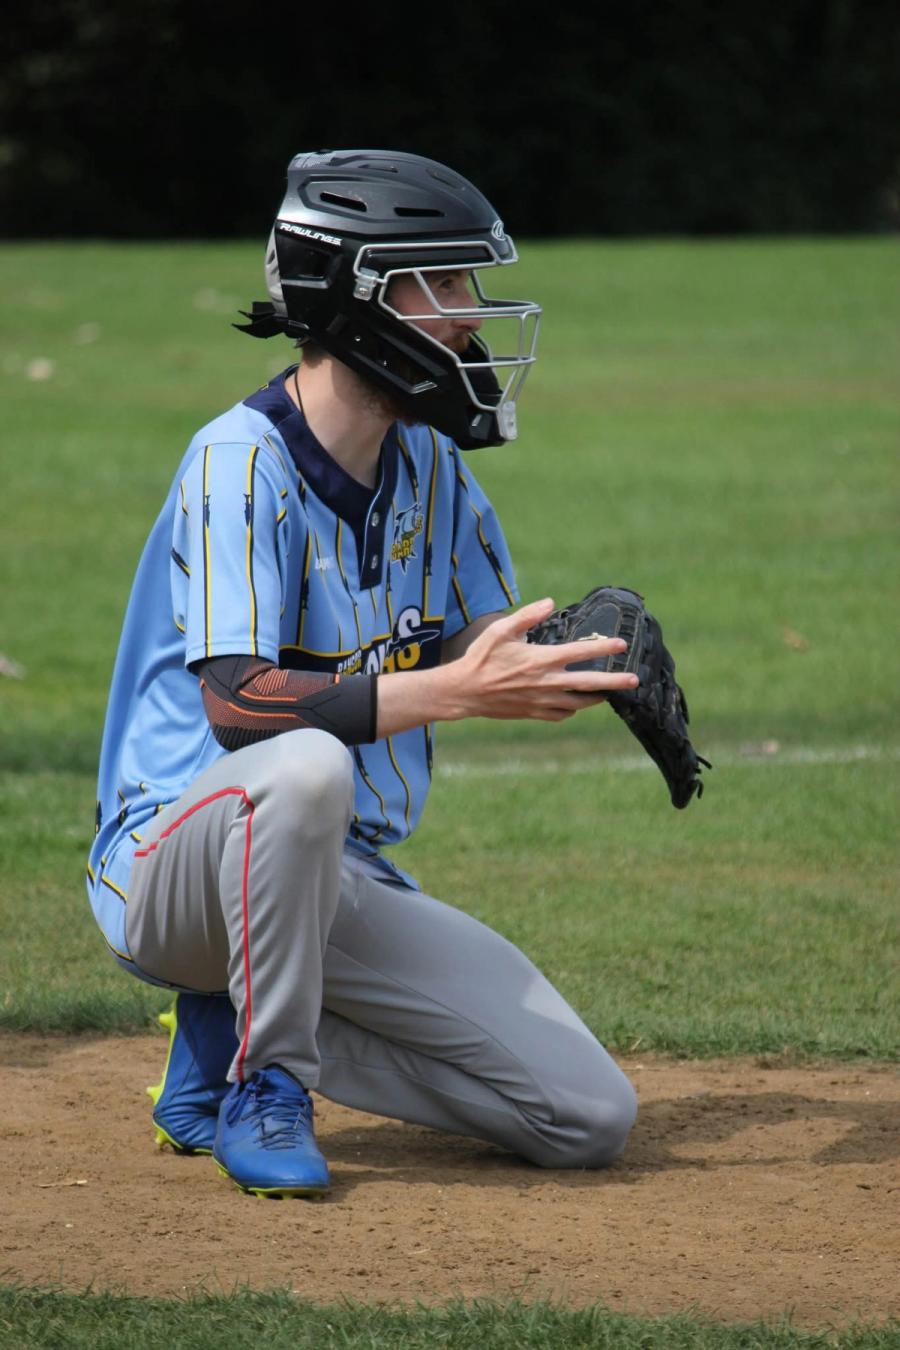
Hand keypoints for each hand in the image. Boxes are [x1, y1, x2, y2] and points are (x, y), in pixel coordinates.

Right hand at [450, 598, 639, 722]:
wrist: (464, 692)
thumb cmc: (481, 658)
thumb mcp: (501, 630)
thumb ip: (528, 615)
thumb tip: (550, 602)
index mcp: (541, 659)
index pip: (581, 652)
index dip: (603, 648)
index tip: (621, 645)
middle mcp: (546, 683)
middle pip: (590, 684)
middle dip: (615, 682)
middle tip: (635, 680)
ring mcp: (541, 701)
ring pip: (579, 703)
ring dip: (596, 698)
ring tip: (608, 693)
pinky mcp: (534, 713)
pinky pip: (562, 714)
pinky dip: (572, 708)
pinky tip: (575, 702)